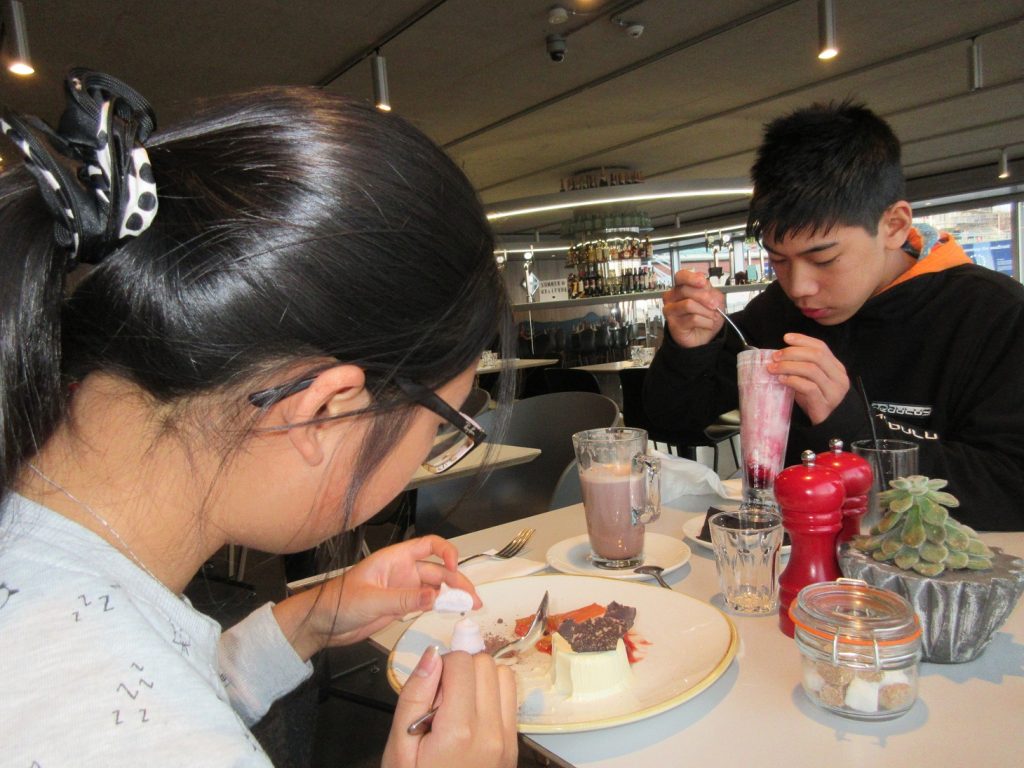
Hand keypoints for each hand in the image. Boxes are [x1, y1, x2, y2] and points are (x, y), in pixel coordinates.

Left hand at [272, 536, 480, 659]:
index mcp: (394, 559)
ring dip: (453, 595)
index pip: (428, 545)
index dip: (445, 551)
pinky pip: (427, 602)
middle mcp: (402, 571)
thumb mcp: (371, 600)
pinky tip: (451, 611)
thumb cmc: (337, 602)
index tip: (455, 565)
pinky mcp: (401, 606)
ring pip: (435, 587)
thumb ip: (403, 599)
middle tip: (472, 597)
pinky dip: (441, 606)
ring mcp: (403, 589)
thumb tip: (434, 597)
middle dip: (457, 581)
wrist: (321, 624)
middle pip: (437, 570)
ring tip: (468, 606)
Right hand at [384, 647, 517, 767]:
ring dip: (480, 679)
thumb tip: (432, 654)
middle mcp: (492, 732)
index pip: (462, 662)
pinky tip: (470, 716)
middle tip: (440, 700)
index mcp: (460, 731)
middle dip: (461, 670)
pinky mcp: (514, 745)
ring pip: (503, 676)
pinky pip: (510, 699)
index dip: (440, 667)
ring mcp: (507, 740)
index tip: (429, 691)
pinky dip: (492, 695)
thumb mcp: (400, 746)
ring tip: (456, 705)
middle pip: (485, 663)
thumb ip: (415, 695)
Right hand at [661, 269, 724, 347]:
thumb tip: (703, 284)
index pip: (681, 276)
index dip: (691, 278)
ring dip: (706, 311)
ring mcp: (671, 310)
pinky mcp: (674, 324)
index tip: (702, 282)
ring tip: (711, 316)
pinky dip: (706, 322)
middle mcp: (672, 297)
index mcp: (681, 287)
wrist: (705, 335)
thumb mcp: (713, 298)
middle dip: (705, 297)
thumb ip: (708, 289)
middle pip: (686, 290)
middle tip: (714, 305)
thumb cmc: (706, 316)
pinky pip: (692, 319)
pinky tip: (707, 324)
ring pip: (689, 304)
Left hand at [768, 333, 849, 424]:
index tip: (786, 338)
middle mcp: (838, 377)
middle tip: (775, 356)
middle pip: (816, 355)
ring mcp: (833, 391)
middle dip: (792, 352)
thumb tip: (779, 356)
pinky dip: (793, 380)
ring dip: (788, 366)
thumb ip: (802, 367)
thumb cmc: (816, 401)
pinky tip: (782, 380)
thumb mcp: (811, 381)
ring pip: (811, 369)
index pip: (821, 347)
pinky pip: (809, 387)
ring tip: (773, 368)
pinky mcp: (824, 404)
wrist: (830, 425)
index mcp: (836, 368)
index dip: (803, 340)